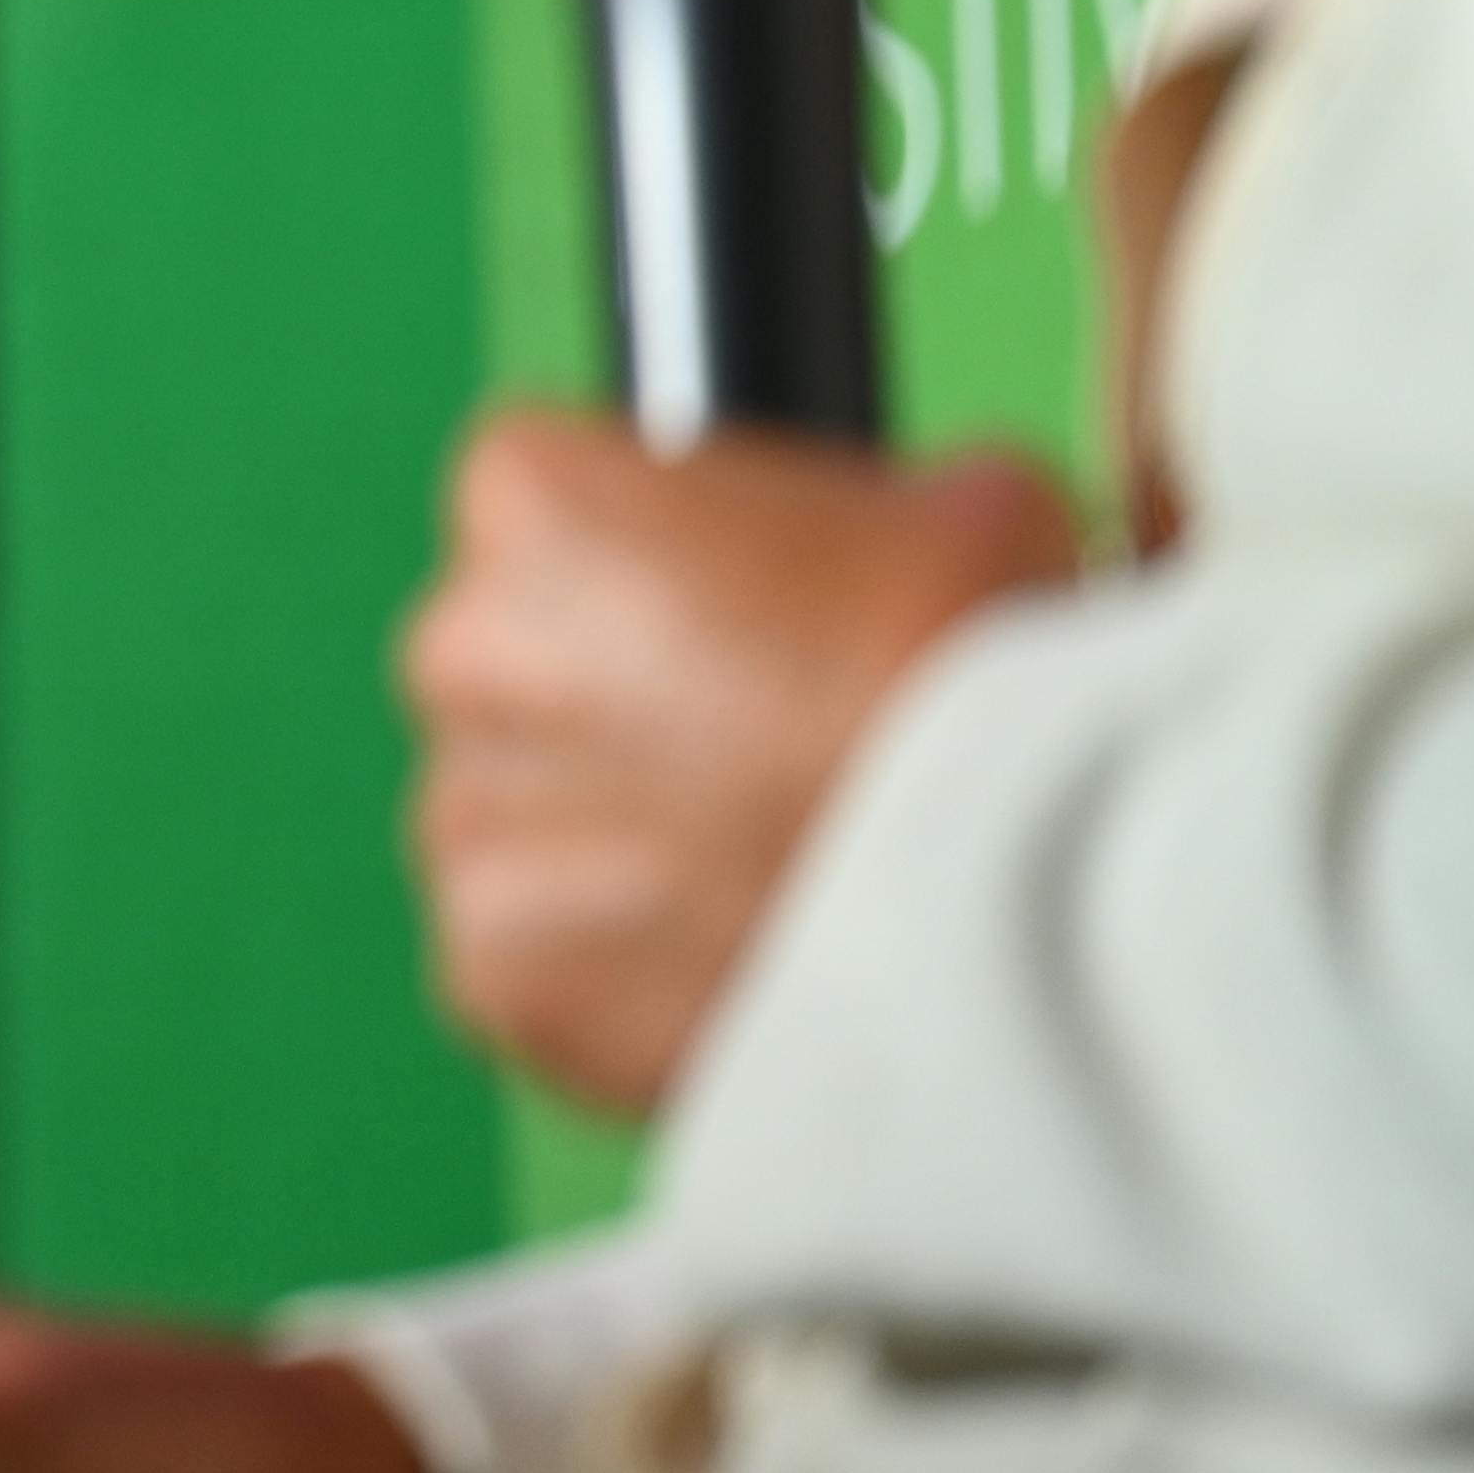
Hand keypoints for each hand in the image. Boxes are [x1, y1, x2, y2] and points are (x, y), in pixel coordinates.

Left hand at [400, 412, 1085, 1115]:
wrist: (1010, 889)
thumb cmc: (978, 668)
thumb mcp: (960, 508)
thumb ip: (858, 514)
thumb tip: (878, 551)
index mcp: (536, 503)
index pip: (545, 507)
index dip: (654, 560)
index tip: (744, 612)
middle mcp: (464, 652)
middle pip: (514, 664)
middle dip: (613, 700)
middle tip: (756, 747)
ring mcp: (468, 822)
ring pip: (521, 815)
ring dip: (609, 836)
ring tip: (759, 861)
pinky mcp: (501, 969)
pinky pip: (536, 952)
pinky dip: (617, 962)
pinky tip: (728, 949)